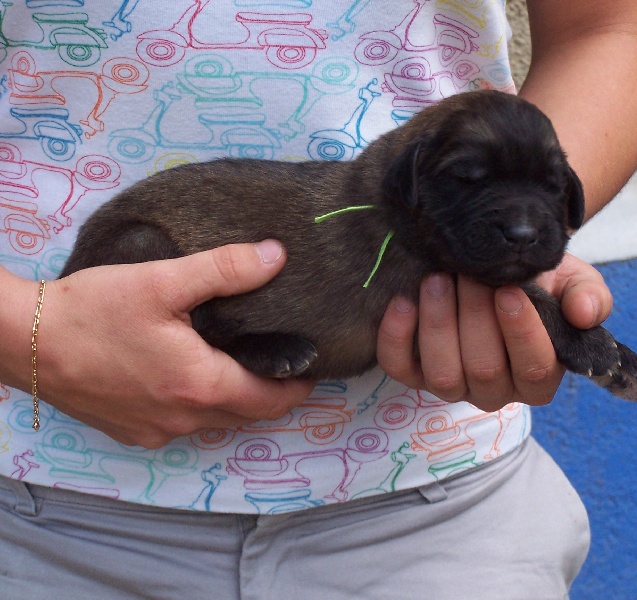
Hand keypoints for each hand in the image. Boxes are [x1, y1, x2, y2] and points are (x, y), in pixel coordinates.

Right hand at [35, 241, 313, 447]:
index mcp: (200, 385)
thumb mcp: (164, 281)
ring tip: (245, 364)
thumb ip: (226, 269)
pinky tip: (193, 376)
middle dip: (272, 394)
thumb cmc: (93, 311)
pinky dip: (201, 405)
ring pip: (216, 421)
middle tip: (286, 364)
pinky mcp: (134, 432)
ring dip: (236, 399)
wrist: (27, 343)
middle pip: (248, 415)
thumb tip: (277, 256)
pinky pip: (183, 424)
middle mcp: (183, 419)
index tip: (313, 368)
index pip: (271, 399)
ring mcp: (156, 431)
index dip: (298, 386)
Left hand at [376, 253, 612, 410]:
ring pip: (443, 375)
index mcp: (540, 377)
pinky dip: (395, 336)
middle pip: (484, 369)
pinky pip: (400, 367)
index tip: (509, 291)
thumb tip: (585, 313)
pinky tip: (403, 300)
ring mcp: (454, 386)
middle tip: (469, 272)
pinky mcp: (415, 374)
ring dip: (438, 324)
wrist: (501, 269)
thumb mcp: (573, 282)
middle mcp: (495, 392)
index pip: (535, 369)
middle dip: (474, 316)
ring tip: (438, 280)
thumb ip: (589, 296)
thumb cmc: (542, 282)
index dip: (521, 332)